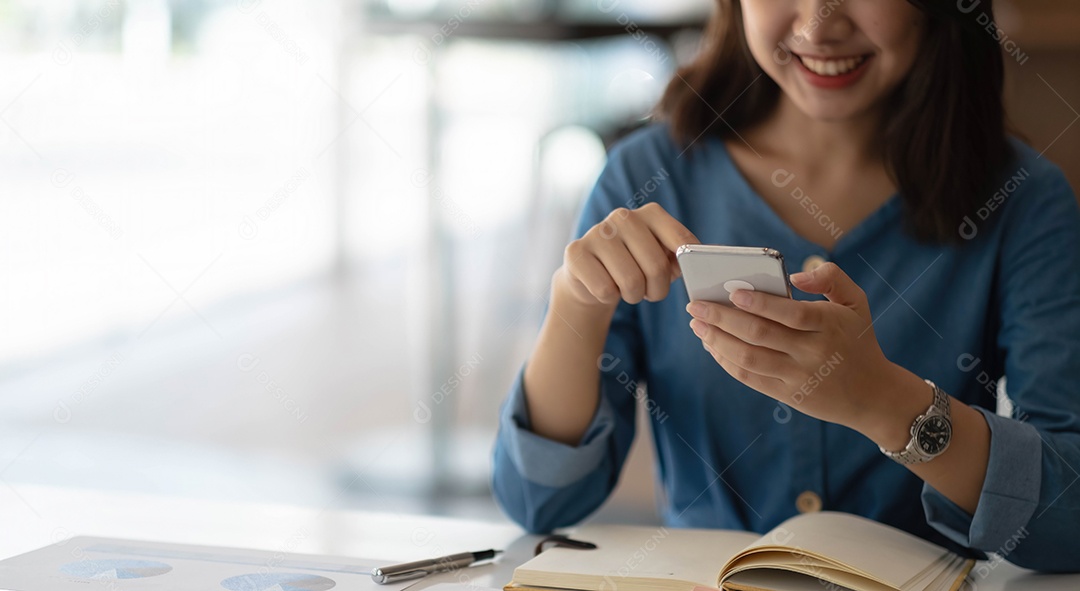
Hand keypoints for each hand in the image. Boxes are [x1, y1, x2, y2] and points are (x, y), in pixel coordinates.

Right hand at [555, 202, 698, 309]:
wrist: (590, 276)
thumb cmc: (635, 267)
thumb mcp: (663, 260)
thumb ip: (684, 258)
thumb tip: (703, 261)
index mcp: (652, 213)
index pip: (682, 243)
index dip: (682, 271)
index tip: (675, 278)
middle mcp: (623, 216)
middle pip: (656, 266)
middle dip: (657, 290)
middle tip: (649, 292)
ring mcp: (597, 232)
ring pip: (631, 280)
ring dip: (633, 296)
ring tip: (628, 290)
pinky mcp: (576, 251)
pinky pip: (605, 289)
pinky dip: (609, 297)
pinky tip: (605, 285)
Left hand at [686, 262, 912, 432]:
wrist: (873, 394)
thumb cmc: (857, 339)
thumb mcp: (857, 302)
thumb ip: (830, 277)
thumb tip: (794, 277)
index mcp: (830, 325)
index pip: (790, 313)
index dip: (760, 303)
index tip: (732, 291)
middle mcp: (813, 352)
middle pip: (760, 334)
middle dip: (722, 319)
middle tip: (695, 305)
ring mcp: (798, 376)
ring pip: (749, 358)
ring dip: (717, 341)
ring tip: (697, 325)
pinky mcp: (788, 394)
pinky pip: (750, 377)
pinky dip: (726, 361)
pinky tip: (712, 346)